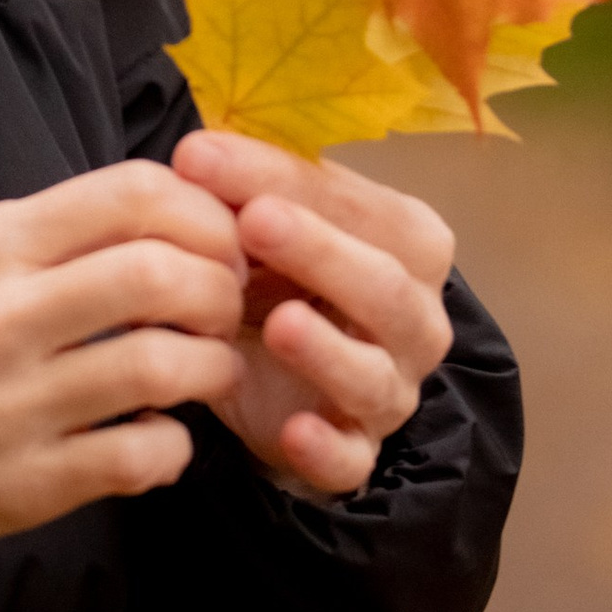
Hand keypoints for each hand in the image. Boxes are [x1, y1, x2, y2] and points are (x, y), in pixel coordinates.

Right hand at [0, 162, 248, 578]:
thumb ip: (50, 236)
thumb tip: (169, 219)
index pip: (133, 194)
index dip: (204, 214)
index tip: (217, 240)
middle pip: (162, 274)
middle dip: (220, 288)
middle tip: (222, 308)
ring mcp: (10, 406)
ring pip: (166, 366)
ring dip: (210, 367)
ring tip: (204, 371)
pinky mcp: (23, 486)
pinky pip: (143, 457)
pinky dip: (174, 447)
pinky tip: (158, 439)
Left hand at [171, 130, 454, 500]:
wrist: (270, 376)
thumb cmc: (277, 279)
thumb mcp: (263, 226)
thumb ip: (245, 188)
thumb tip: (194, 153)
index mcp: (408, 243)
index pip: (356, 204)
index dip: (281, 177)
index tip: (199, 156)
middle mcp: (416, 319)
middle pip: (383, 285)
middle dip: (319, 251)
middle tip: (253, 220)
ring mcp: (392, 391)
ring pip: (374, 375)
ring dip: (328, 351)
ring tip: (279, 323)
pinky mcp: (356, 452)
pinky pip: (351, 458)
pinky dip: (326, 449)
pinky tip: (293, 432)